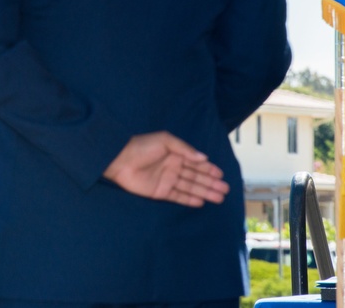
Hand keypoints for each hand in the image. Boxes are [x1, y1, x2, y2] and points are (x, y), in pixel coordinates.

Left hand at [103, 131, 228, 206]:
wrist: (119, 159)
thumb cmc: (141, 146)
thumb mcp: (165, 141)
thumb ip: (184, 149)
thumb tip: (204, 158)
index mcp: (175, 154)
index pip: (195, 163)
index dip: (209, 169)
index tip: (221, 175)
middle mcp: (173, 167)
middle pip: (195, 177)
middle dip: (210, 183)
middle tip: (225, 190)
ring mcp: (167, 180)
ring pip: (190, 187)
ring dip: (204, 192)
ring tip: (219, 198)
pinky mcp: (159, 192)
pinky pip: (178, 196)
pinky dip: (189, 199)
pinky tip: (201, 202)